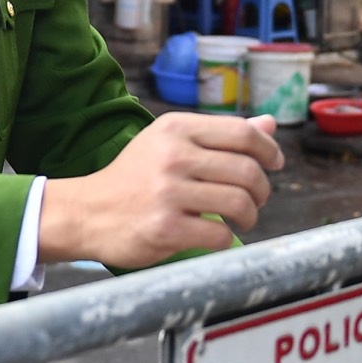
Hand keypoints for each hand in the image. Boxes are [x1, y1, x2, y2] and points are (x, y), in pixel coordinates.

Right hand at [38, 113, 283, 267]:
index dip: (268, 150)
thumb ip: (219, 135)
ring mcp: (168, 193)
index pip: (242, 133)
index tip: (275, 164)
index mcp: (176, 128)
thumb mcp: (170, 143)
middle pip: (246, 170)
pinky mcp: (165, 228)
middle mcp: (173, 156)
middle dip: (263, 189)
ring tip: (242, 218)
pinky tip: (217, 235)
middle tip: (258, 199)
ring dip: (250, 215)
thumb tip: (269, 124)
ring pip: (239, 203)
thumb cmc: (135, 177)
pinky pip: (220, 234)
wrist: (86, 212)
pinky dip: (227, 238)